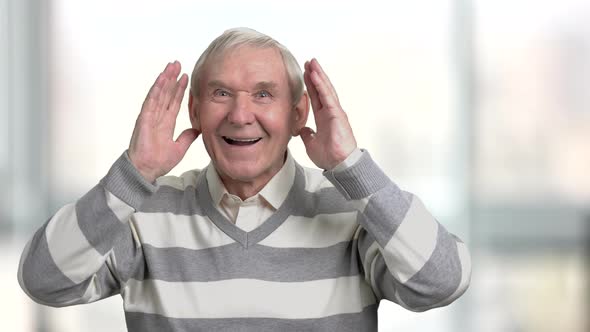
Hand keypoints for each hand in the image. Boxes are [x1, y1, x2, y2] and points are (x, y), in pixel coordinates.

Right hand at [128, 61, 199, 182]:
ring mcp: (150, 116)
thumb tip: (197, 129)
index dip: (179, 89)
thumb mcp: (179, 148)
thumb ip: (187, 137)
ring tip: (171, 66)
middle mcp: (157, 117)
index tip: (186, 77)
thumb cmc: (158, 161)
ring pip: (159, 93)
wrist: (146, 171)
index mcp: (165, 123)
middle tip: (178, 64)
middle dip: (172, 79)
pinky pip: (151, 100)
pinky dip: (157, 89)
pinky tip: (162, 79)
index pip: (174, 102)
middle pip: (166, 93)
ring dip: (165, 79)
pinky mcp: (144, 118)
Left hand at [300, 58, 356, 169]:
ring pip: (325, 89)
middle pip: (321, 89)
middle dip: (315, 75)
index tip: (305, 74)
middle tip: (308, 63)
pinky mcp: (337, 114)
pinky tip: (316, 75)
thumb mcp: (311, 144)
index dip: (310, 86)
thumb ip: (307, 135)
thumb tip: (302, 129)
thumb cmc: (330, 156)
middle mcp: (330, 112)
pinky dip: (321, 85)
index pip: (316, 98)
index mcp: (324, 118)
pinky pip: (328, 96)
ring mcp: (335, 112)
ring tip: (312, 63)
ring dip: (318, 75)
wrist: (339, 164)